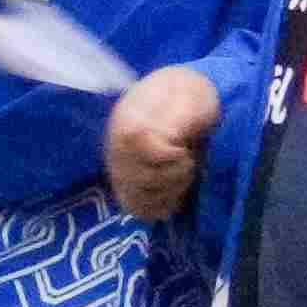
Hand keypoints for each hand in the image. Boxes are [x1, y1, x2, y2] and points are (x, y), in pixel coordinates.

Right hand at [105, 68, 220, 221]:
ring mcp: (120, 171)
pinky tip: (176, 191)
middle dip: (173, 174)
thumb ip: (181, 115)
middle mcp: (116, 150)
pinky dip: (162, 206)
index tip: (184, 147)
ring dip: (170, 191)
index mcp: (126, 122)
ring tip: (184, 174)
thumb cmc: (187, 96)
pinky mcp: (129, 187)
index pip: (135, 147)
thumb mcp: (191, 95)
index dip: (166, 154)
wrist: (179, 98)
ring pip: (138, 198)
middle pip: (137, 179)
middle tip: (189, 159)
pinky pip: (139, 210)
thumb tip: (170, 139)